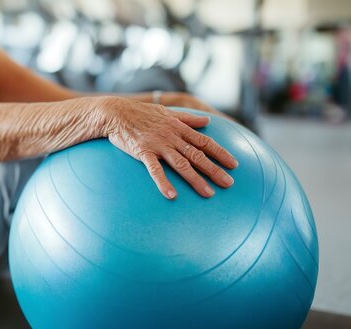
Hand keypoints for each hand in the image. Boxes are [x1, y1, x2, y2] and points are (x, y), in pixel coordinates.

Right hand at [100, 97, 237, 199]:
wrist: (116, 112)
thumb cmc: (141, 113)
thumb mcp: (168, 112)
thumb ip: (188, 119)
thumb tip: (207, 121)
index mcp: (179, 128)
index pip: (205, 142)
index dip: (220, 153)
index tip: (234, 164)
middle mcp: (172, 136)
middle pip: (198, 155)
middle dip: (214, 169)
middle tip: (229, 183)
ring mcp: (159, 145)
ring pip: (181, 164)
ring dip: (196, 179)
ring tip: (208, 193)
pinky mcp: (144, 152)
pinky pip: (155, 169)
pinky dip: (163, 182)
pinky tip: (172, 195)